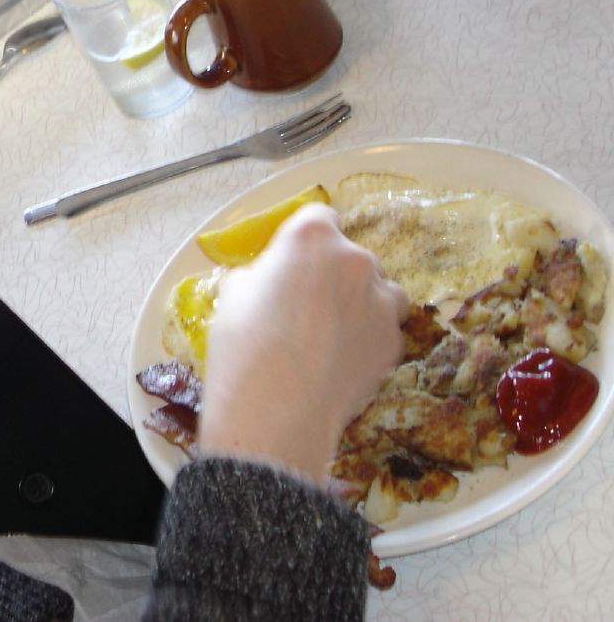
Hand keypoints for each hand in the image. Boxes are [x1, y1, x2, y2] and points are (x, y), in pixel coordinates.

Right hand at [197, 202, 406, 483]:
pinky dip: (365, 339)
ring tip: (328, 336)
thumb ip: (262, 274)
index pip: (318, 215)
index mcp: (311, 235)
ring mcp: (382, 300)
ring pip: (376, 291)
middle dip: (330, 274)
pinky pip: (381, 329)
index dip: (303, 240)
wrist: (275, 412)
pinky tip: (338, 362)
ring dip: (358, 303)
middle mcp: (355, 258)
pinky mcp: (394, 341)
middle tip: (303, 308)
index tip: (291, 261)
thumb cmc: (242, 345)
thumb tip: (270, 281)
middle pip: (348, 255)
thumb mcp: (233, 294)